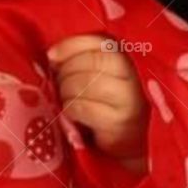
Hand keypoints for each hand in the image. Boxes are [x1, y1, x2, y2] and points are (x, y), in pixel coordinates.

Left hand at [48, 34, 148, 172]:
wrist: (132, 145)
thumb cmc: (111, 105)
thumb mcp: (104, 77)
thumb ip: (87, 60)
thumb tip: (54, 55)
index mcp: (132, 59)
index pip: (101, 41)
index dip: (72, 45)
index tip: (52, 55)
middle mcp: (135, 77)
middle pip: (90, 61)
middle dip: (66, 70)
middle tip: (59, 81)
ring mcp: (129, 100)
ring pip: (82, 83)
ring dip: (65, 90)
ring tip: (67, 98)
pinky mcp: (119, 123)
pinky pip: (80, 107)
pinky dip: (69, 109)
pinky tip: (72, 115)